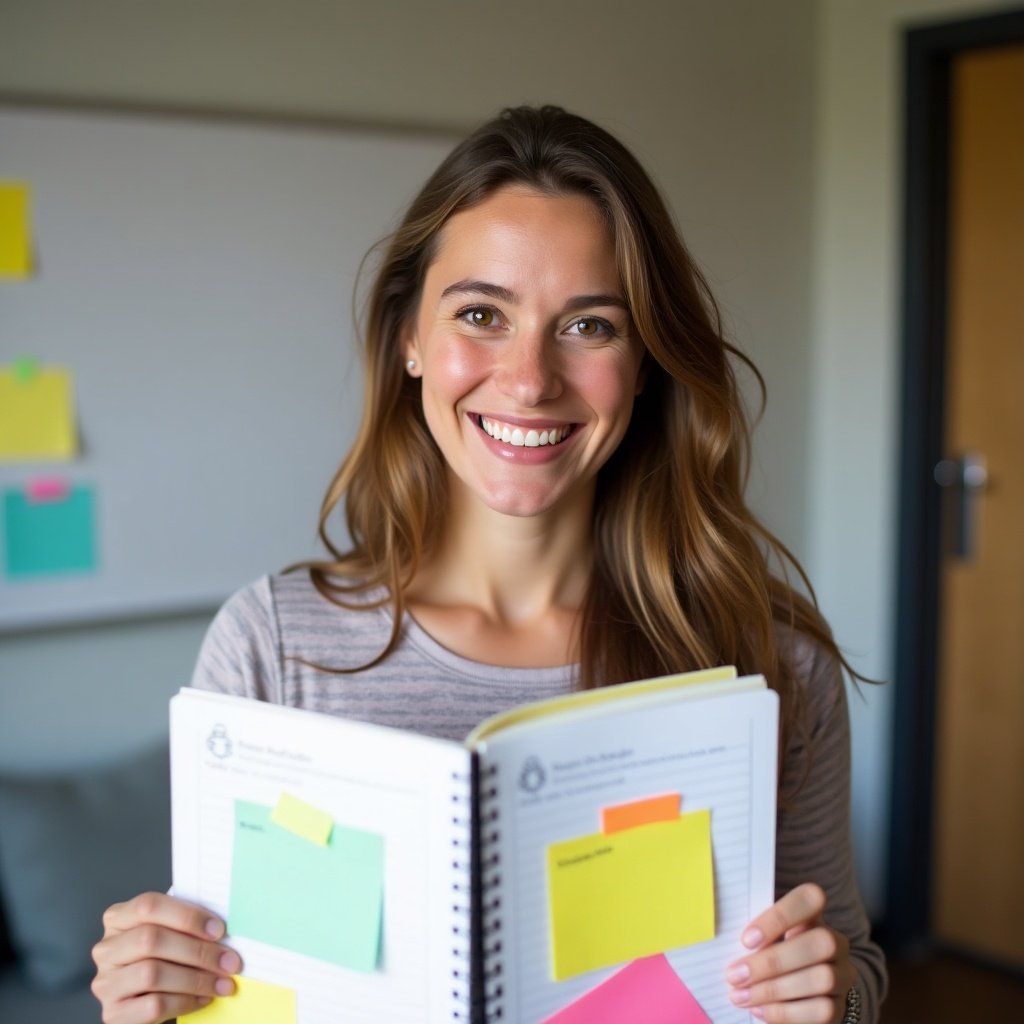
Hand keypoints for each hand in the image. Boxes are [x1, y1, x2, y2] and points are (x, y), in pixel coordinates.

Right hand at [91, 891, 241, 1023]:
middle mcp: (106, 949)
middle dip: (197, 950)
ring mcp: (106, 983)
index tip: (219, 929)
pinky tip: (205, 998)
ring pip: (151, 974)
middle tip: (229, 961)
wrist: (147, 1001)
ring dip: (196, 978)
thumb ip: (184, 924)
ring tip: (222, 982)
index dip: (186, 916)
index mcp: (119, 918)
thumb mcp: (170, 934)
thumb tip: (221, 928)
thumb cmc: (165, 958)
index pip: (148, 905)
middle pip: (150, 940)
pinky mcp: (113, 1013)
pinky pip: (153, 1005)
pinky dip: (186, 1001)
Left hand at [725, 883, 855, 1022]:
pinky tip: (759, 1010)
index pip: (810, 898)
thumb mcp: (767, 937)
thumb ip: (756, 935)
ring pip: (822, 978)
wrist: (810, 990)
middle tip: (735, 975)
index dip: (779, 917)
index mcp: (814, 914)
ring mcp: (842, 975)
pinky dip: (785, 1012)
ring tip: (741, 995)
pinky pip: (821, 1011)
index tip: (746, 939)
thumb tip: (724, 945)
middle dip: (773, 961)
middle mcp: (835, 942)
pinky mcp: (840, 1006)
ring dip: (774, 989)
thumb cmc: (776, 951)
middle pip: (820, 943)